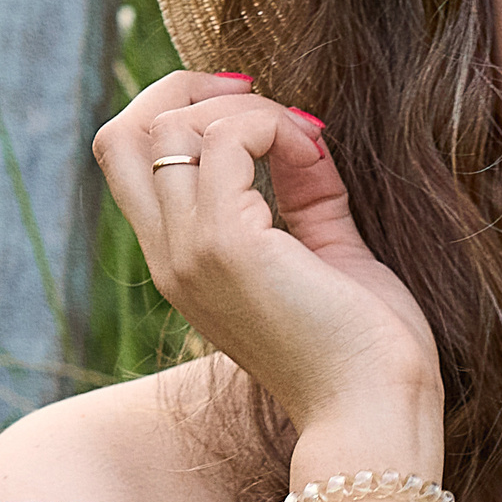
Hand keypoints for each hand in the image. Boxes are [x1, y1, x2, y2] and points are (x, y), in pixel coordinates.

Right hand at [93, 74, 440, 443]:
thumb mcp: (326, 247)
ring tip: (307, 144)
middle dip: (192, 92)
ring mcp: (189, 253)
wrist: (378, 409)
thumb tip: (301, 133)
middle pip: (123, 132)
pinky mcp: (226, 247)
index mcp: (180, 263)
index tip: (257, 114)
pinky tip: (314, 156)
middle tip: (274, 111)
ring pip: (169, 127)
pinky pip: (228, 139)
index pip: (126, 158)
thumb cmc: (366, 344)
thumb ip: (303, 190)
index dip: (179, 111)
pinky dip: (272, 126)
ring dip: (246, 111)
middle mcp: (169, 258)